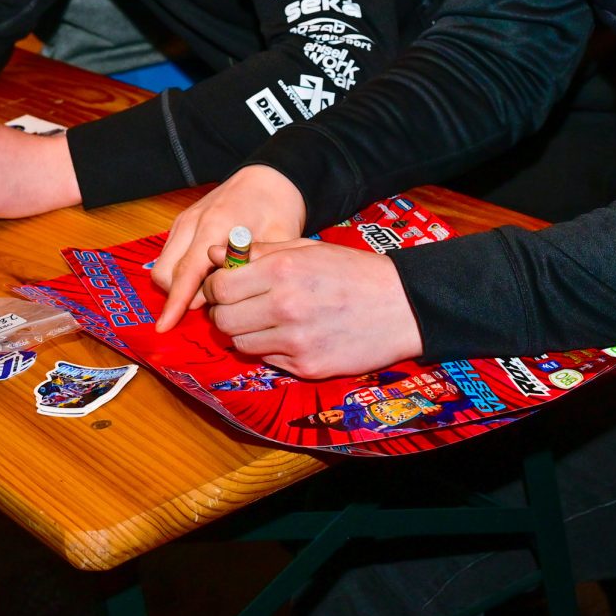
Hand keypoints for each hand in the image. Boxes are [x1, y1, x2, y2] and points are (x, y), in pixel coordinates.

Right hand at [150, 165, 308, 330]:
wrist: (268, 179)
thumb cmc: (277, 210)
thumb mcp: (277, 242)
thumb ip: (249, 271)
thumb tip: (218, 302)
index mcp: (215, 225)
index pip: (186, 272)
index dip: (175, 303)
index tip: (164, 327)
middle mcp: (191, 222)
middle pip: (164, 273)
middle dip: (178, 296)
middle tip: (212, 305)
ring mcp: (183, 221)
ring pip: (162, 266)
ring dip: (178, 286)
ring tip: (212, 289)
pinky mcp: (181, 223)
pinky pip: (169, 256)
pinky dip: (180, 273)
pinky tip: (207, 277)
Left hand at [204, 240, 423, 377]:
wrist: (402, 306)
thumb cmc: (353, 271)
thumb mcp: (306, 249)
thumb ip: (257, 251)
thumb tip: (214, 252)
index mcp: (281, 271)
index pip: (219, 288)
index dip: (214, 288)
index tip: (222, 286)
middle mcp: (285, 307)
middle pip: (222, 320)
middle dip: (222, 312)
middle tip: (236, 306)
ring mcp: (296, 341)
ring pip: (240, 344)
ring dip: (244, 332)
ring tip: (263, 320)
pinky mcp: (307, 367)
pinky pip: (267, 360)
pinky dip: (269, 349)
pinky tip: (288, 335)